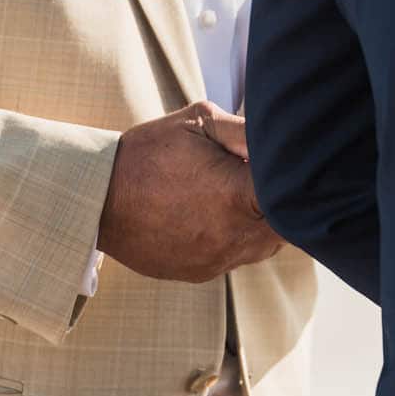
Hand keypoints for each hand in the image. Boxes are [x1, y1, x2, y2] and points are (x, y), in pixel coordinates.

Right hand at [96, 101, 280, 283]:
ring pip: (265, 245)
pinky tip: (214, 213)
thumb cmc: (149, 152)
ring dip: (262, 222)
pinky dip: (235, 237)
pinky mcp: (199, 273)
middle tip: (262, 178)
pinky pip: (235, 257)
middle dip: (285, 202)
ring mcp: (216, 260)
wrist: (96, 197)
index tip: (290, 167)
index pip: (296, 197)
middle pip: (288, 225)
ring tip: (237, 194)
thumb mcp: (200, 122)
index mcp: (237, 197)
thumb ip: (248, 132)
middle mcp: (232, 237)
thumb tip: (286, 139)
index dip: (299, 181)